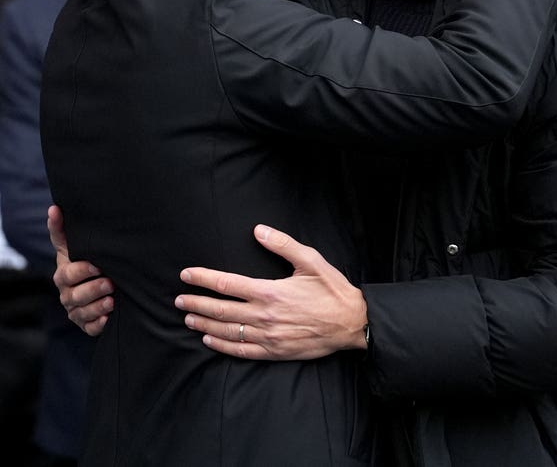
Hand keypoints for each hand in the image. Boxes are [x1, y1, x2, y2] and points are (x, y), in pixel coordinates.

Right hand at [48, 204, 113, 335]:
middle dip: (93, 289)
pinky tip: (109, 316)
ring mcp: (75, 310)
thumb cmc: (87, 257)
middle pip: (75, 294)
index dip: (81, 270)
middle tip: (110, 282)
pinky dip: (99, 323)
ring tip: (113, 299)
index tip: (97, 266)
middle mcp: (67, 293)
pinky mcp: (85, 324)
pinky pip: (90, 328)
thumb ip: (62, 229)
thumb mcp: (75, 244)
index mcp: (64, 273)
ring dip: (98, 306)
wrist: (100, 279)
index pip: (68, 272)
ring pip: (83, 312)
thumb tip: (54, 208)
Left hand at [175, 224, 367, 359]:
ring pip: (227, 331)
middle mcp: (265, 315)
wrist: (352, 323)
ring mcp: (269, 336)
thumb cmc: (332, 289)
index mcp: (270, 291)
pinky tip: (210, 339)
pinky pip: (242, 350)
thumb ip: (282, 244)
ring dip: (204, 323)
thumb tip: (258, 230)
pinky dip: (222, 345)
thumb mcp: (310, 260)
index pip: (227, 284)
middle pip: (221, 309)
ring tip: (187, 316)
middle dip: (196, 302)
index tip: (186, 275)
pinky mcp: (275, 352)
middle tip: (178, 298)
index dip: (204, 279)